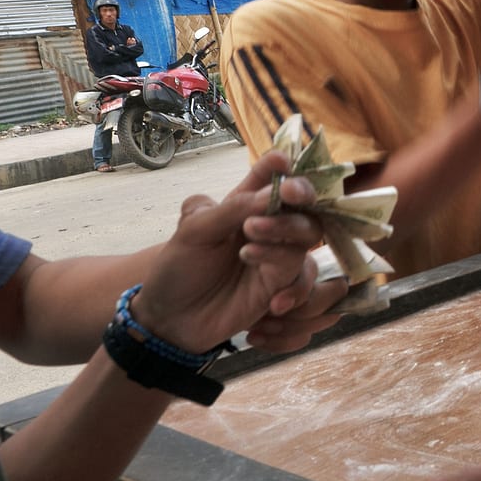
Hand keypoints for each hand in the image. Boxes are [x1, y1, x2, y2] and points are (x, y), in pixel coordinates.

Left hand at [130, 151, 332, 352]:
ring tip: (248, 249)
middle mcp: (267, 225)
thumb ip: (231, 210)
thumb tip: (270, 195)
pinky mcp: (281, 284)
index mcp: (243, 205)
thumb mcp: (194, 231)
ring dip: (287, 233)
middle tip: (284, 194)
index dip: (280, 165)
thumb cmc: (178, 268)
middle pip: (302, 203)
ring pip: (309, 235)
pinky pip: (305, 277)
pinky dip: (294, 286)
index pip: (269, 176)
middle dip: (300, 195)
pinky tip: (270, 299)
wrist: (171, 319)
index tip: (281, 161)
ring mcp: (277, 255)